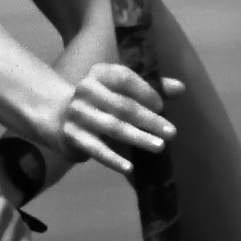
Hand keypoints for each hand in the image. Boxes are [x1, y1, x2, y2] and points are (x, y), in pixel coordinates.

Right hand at [62, 62, 185, 175]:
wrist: (60, 118)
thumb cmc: (102, 102)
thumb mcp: (122, 90)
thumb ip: (151, 88)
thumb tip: (180, 88)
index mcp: (99, 73)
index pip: (123, 78)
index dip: (144, 91)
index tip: (162, 106)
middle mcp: (85, 90)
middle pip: (122, 105)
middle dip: (148, 120)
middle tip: (171, 132)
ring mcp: (77, 113)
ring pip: (112, 127)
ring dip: (137, 138)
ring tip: (159, 147)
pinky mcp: (72, 135)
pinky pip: (96, 149)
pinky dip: (113, 159)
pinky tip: (130, 168)